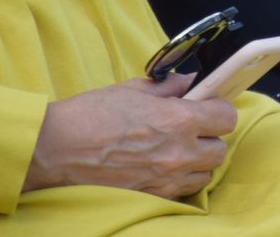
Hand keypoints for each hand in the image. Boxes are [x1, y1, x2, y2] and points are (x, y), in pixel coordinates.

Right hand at [22, 75, 236, 197]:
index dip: (219, 111)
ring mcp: (165, 179)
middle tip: (192, 131)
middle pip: (220, 150)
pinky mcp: (150, 197)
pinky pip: (181, 192)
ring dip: (196, 163)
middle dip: (210, 138)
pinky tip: (161, 169)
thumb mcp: (131, 90)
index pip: (227, 117)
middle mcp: (178, 152)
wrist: (52, 150)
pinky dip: (178, 182)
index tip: (209, 108)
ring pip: (204, 175)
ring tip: (176, 152)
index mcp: (179, 119)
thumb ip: (167, 87)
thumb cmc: (88, 116)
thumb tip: (189, 82)